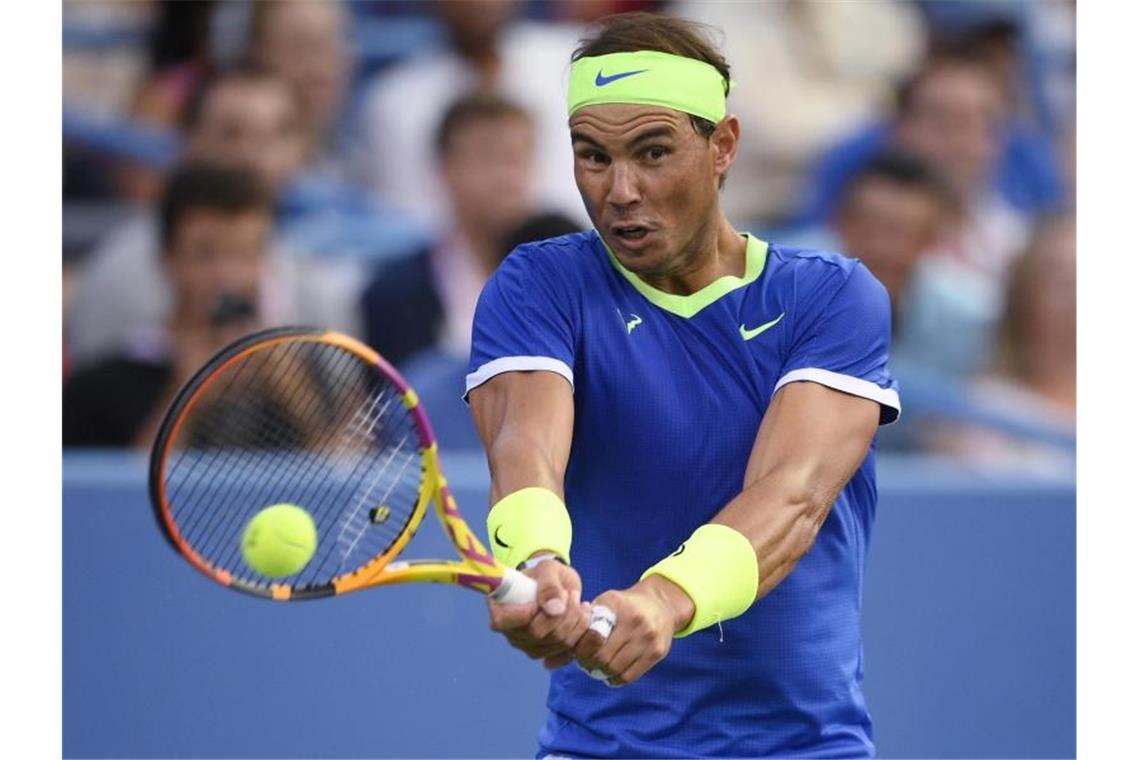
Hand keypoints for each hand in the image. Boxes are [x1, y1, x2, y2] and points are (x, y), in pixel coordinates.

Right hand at [488, 559, 592, 668]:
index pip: (503, 621)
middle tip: (571, 594)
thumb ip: (549, 585)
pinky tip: (582, 616)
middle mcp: (510, 631)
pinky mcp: (545, 652)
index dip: (526, 613)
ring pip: (556, 643)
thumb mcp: (548, 569)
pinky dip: (580, 632)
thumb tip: (555, 609)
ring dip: (575, 620)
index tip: (544, 598)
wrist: (559, 586)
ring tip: (578, 600)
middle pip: (536, 634)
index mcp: (500, 608)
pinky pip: (566, 651)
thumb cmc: (546, 575)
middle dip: (561, 613)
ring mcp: (527, 645)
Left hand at [573, 575, 694, 685]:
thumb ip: (589, 618)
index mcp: (617, 605)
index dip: (581, 650)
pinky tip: (611, 674)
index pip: (591, 637)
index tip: (577, 652)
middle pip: (603, 656)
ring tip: (598, 669)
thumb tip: (569, 641)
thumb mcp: (608, 601)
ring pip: (616, 668)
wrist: (662, 604)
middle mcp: (634, 621)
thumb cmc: (626, 606)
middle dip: (590, 664)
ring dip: (602, 673)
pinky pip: (630, 676)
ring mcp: (648, 638)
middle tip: (585, 664)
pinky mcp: (657, 652)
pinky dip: (616, 679)